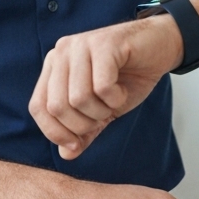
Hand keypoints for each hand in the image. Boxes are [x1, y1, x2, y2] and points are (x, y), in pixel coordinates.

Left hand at [29, 14, 183, 158]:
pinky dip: (116, 98)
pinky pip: (102, 87)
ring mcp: (81, 46)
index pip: (38, 107)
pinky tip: (123, 90)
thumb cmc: (128, 77)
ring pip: (78, 98)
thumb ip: (83, 131)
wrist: (160, 46)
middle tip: (104, 116)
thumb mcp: (102, 110)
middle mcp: (61, 53)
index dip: (55, 132)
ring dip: (102, 111)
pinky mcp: (104, 44)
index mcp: (54, 66)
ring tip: (114, 101)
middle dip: (83, 125)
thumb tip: (66, 154)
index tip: (77, 144)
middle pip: (57, 106)